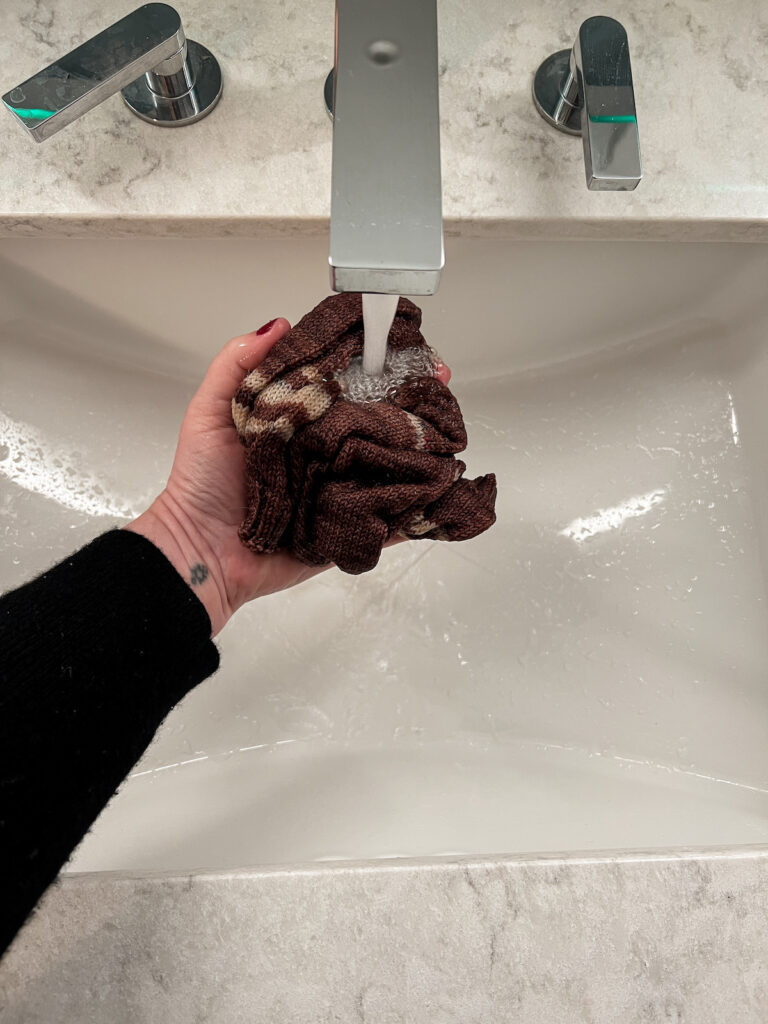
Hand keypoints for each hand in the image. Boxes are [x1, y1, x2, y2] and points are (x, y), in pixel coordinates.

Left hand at [125, 318, 450, 636]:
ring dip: (419, 450)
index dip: (372, 365)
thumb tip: (278, 326)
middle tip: (439, 388)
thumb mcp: (209, 413)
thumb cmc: (200, 485)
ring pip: (387, 465)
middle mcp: (321, 450)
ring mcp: (336, 488)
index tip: (401, 348)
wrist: (200, 552)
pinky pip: (385, 516)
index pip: (341, 383)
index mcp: (295, 419)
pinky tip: (437, 489)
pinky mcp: (343, 527)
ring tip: (446, 434)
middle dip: (411, 403)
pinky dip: (413, 507)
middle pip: (374, 421)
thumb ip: (237, 366)